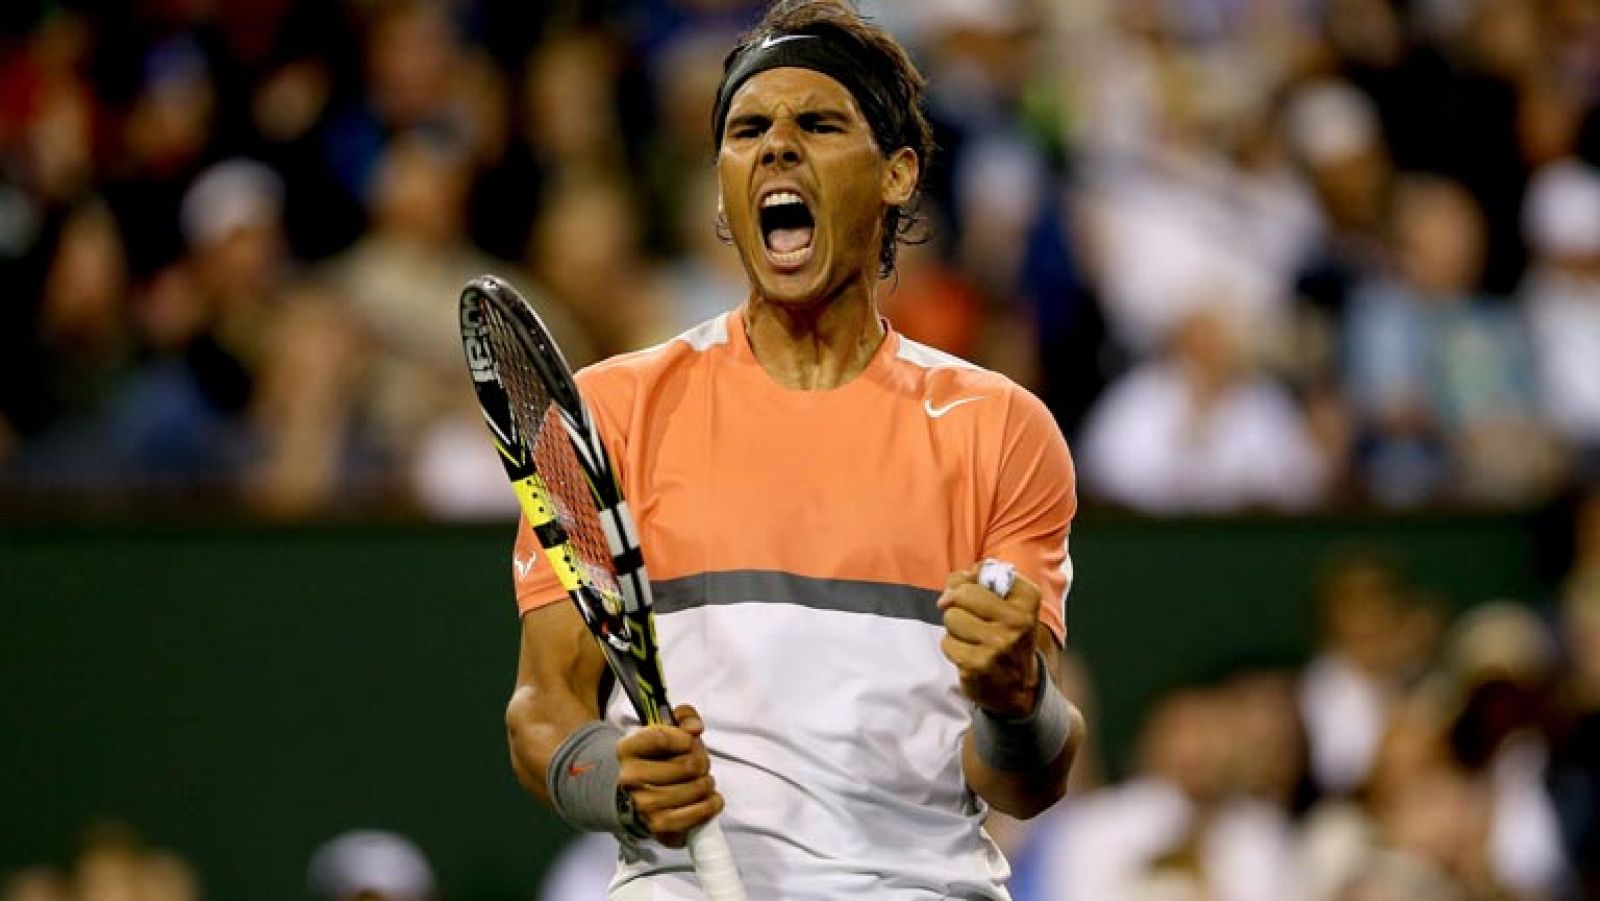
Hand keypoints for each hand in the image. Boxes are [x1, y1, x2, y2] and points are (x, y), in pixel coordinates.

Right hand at [616, 704, 722, 846]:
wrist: (636, 795)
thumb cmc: (656, 760)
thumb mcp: (665, 729)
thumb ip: (684, 717)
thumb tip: (695, 728)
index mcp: (628, 749)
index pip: (662, 737)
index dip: (685, 738)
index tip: (689, 741)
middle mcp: (631, 778)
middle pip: (688, 765)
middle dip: (702, 762)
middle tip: (698, 765)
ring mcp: (644, 805)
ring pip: (696, 789)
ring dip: (707, 784)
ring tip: (702, 782)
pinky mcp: (658, 826)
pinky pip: (696, 815)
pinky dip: (710, 806)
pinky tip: (709, 799)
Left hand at [938, 565, 1040, 718]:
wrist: (1019, 688)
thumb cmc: (1008, 637)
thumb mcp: (1008, 604)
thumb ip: (978, 582)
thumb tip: (949, 589)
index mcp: (1027, 599)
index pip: (982, 570)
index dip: (971, 582)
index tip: (981, 597)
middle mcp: (1017, 621)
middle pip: (962, 594)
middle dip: (959, 606)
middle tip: (973, 621)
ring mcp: (997, 645)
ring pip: (951, 618)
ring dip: (955, 629)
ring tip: (973, 639)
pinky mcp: (977, 665)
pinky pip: (946, 642)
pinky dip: (953, 647)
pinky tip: (969, 655)